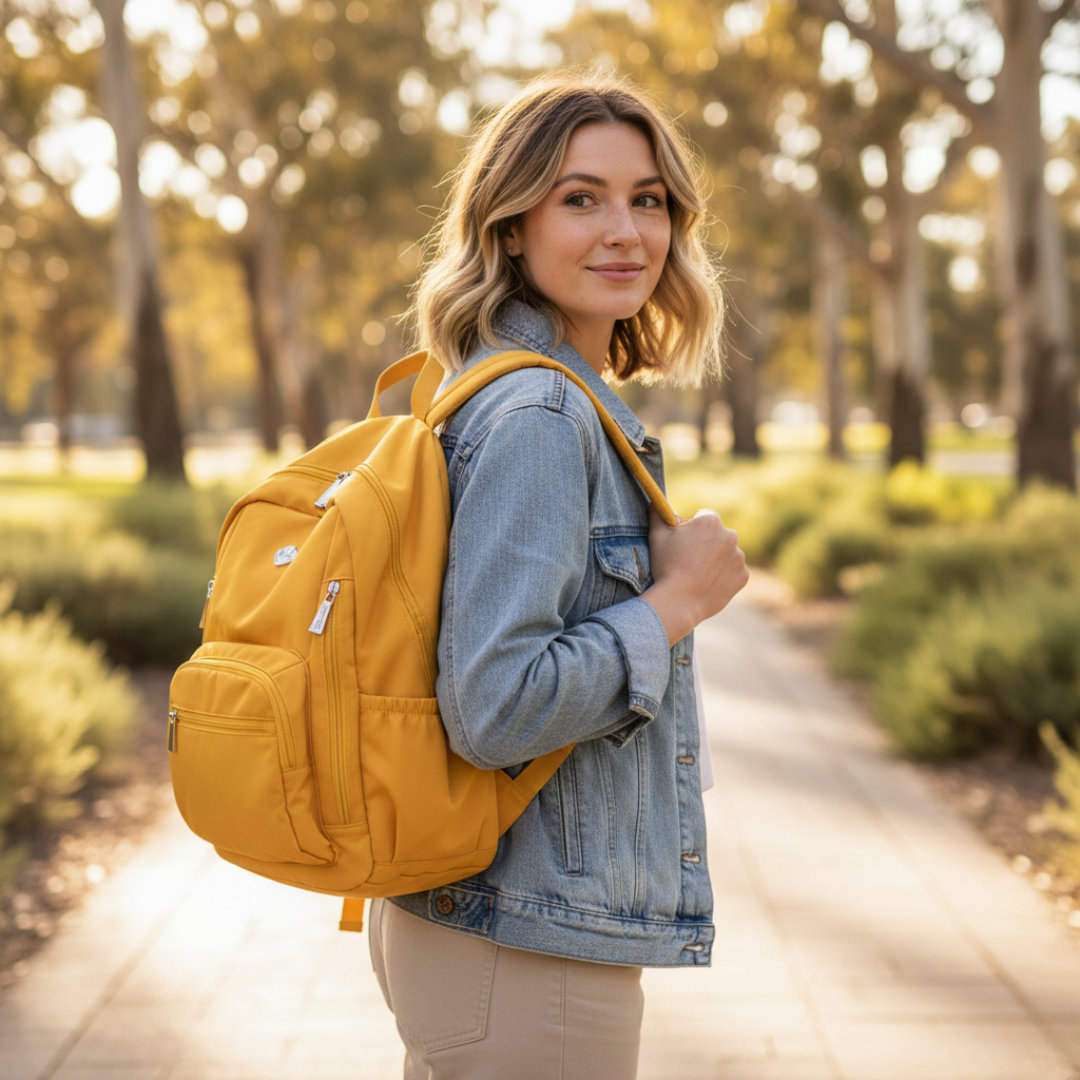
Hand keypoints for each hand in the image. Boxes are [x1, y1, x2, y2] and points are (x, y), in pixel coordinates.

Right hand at [641, 503, 747, 646]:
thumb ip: (658, 513)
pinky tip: (707, 583)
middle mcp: (730, 535)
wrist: (678, 602)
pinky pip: (733, 571)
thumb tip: (655, 502)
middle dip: (707, 543)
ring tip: (697, 574)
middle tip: (689, 560)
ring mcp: (739, 557)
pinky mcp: (743, 576)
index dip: (693, 528)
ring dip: (716, 559)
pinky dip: (724, 576)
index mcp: (710, 521)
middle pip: (718, 534)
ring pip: (726, 553)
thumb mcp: (656, 535)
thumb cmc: (666, 566)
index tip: (684, 541)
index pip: (704, 516)